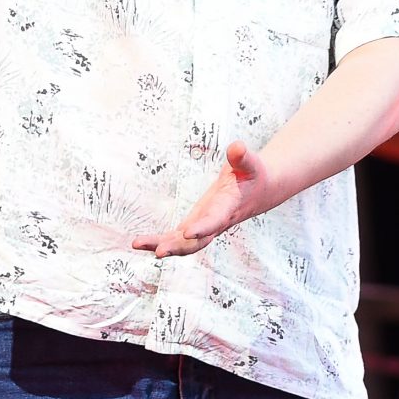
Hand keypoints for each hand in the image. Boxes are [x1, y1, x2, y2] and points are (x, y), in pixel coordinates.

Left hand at [134, 140, 271, 258]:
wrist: (260, 191)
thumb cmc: (252, 174)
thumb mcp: (250, 163)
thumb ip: (242, 156)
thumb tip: (237, 146)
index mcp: (229, 207)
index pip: (215, 220)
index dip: (203, 227)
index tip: (188, 233)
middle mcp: (216, 222)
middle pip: (197, 241)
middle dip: (177, 246)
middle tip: (158, 251)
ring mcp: (205, 227)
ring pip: (184, 244)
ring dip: (162, 245)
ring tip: (137, 243)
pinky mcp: (197, 225)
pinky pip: (178, 238)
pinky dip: (160, 241)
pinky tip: (141, 242)